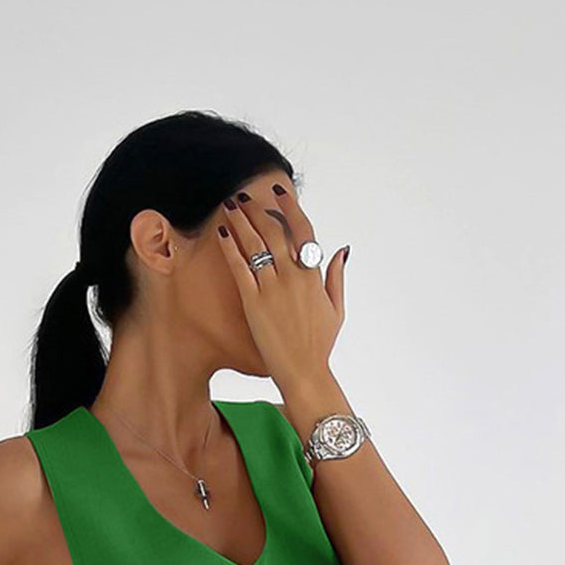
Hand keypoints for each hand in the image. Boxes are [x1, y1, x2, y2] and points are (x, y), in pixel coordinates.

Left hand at [215, 182, 347, 391]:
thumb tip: (341, 250)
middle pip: (274, 231)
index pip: (302, 230)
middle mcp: (293, 277)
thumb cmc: (319, 345)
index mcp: (313, 276)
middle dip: (258, 209)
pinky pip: (240, 267)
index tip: (279, 193)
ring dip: (241, 220)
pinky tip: (222, 232)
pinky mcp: (253, 303)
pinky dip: (230, 247)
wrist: (303, 372)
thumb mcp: (336, 309)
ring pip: (255, 244)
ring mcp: (272, 289)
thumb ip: (337, 276)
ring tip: (231, 205)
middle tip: (245, 196)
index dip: (290, 208)